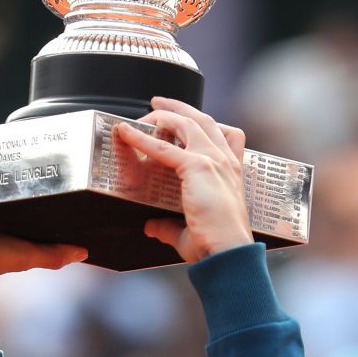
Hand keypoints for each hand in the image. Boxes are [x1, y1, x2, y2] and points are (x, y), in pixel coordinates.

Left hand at [114, 98, 252, 263]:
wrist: (227, 253)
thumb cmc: (215, 247)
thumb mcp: (189, 232)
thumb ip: (168, 226)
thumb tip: (151, 226)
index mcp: (231, 173)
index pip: (223, 136)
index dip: (202, 124)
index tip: (185, 118)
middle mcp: (226, 162)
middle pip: (204, 120)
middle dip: (181, 108)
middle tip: (159, 103)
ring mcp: (214, 161)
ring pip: (187, 123)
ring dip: (164, 114)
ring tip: (144, 113)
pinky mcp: (198, 167)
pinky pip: (164, 146)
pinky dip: (142, 137)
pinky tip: (126, 133)